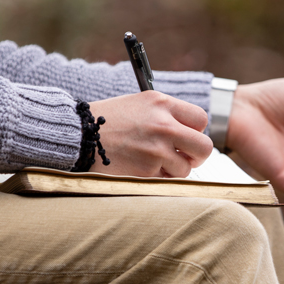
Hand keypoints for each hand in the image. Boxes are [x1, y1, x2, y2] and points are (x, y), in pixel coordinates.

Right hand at [89, 91, 212, 176]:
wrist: (79, 136)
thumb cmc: (109, 120)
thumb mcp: (141, 104)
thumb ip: (169, 114)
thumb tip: (194, 132)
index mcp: (162, 103)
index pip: (201, 119)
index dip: (198, 131)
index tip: (189, 136)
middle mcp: (163, 125)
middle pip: (204, 147)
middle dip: (198, 155)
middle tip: (187, 156)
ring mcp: (156, 150)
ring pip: (186, 168)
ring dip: (174, 168)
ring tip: (153, 160)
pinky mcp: (147, 172)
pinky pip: (167, 180)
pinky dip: (158, 178)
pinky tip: (142, 167)